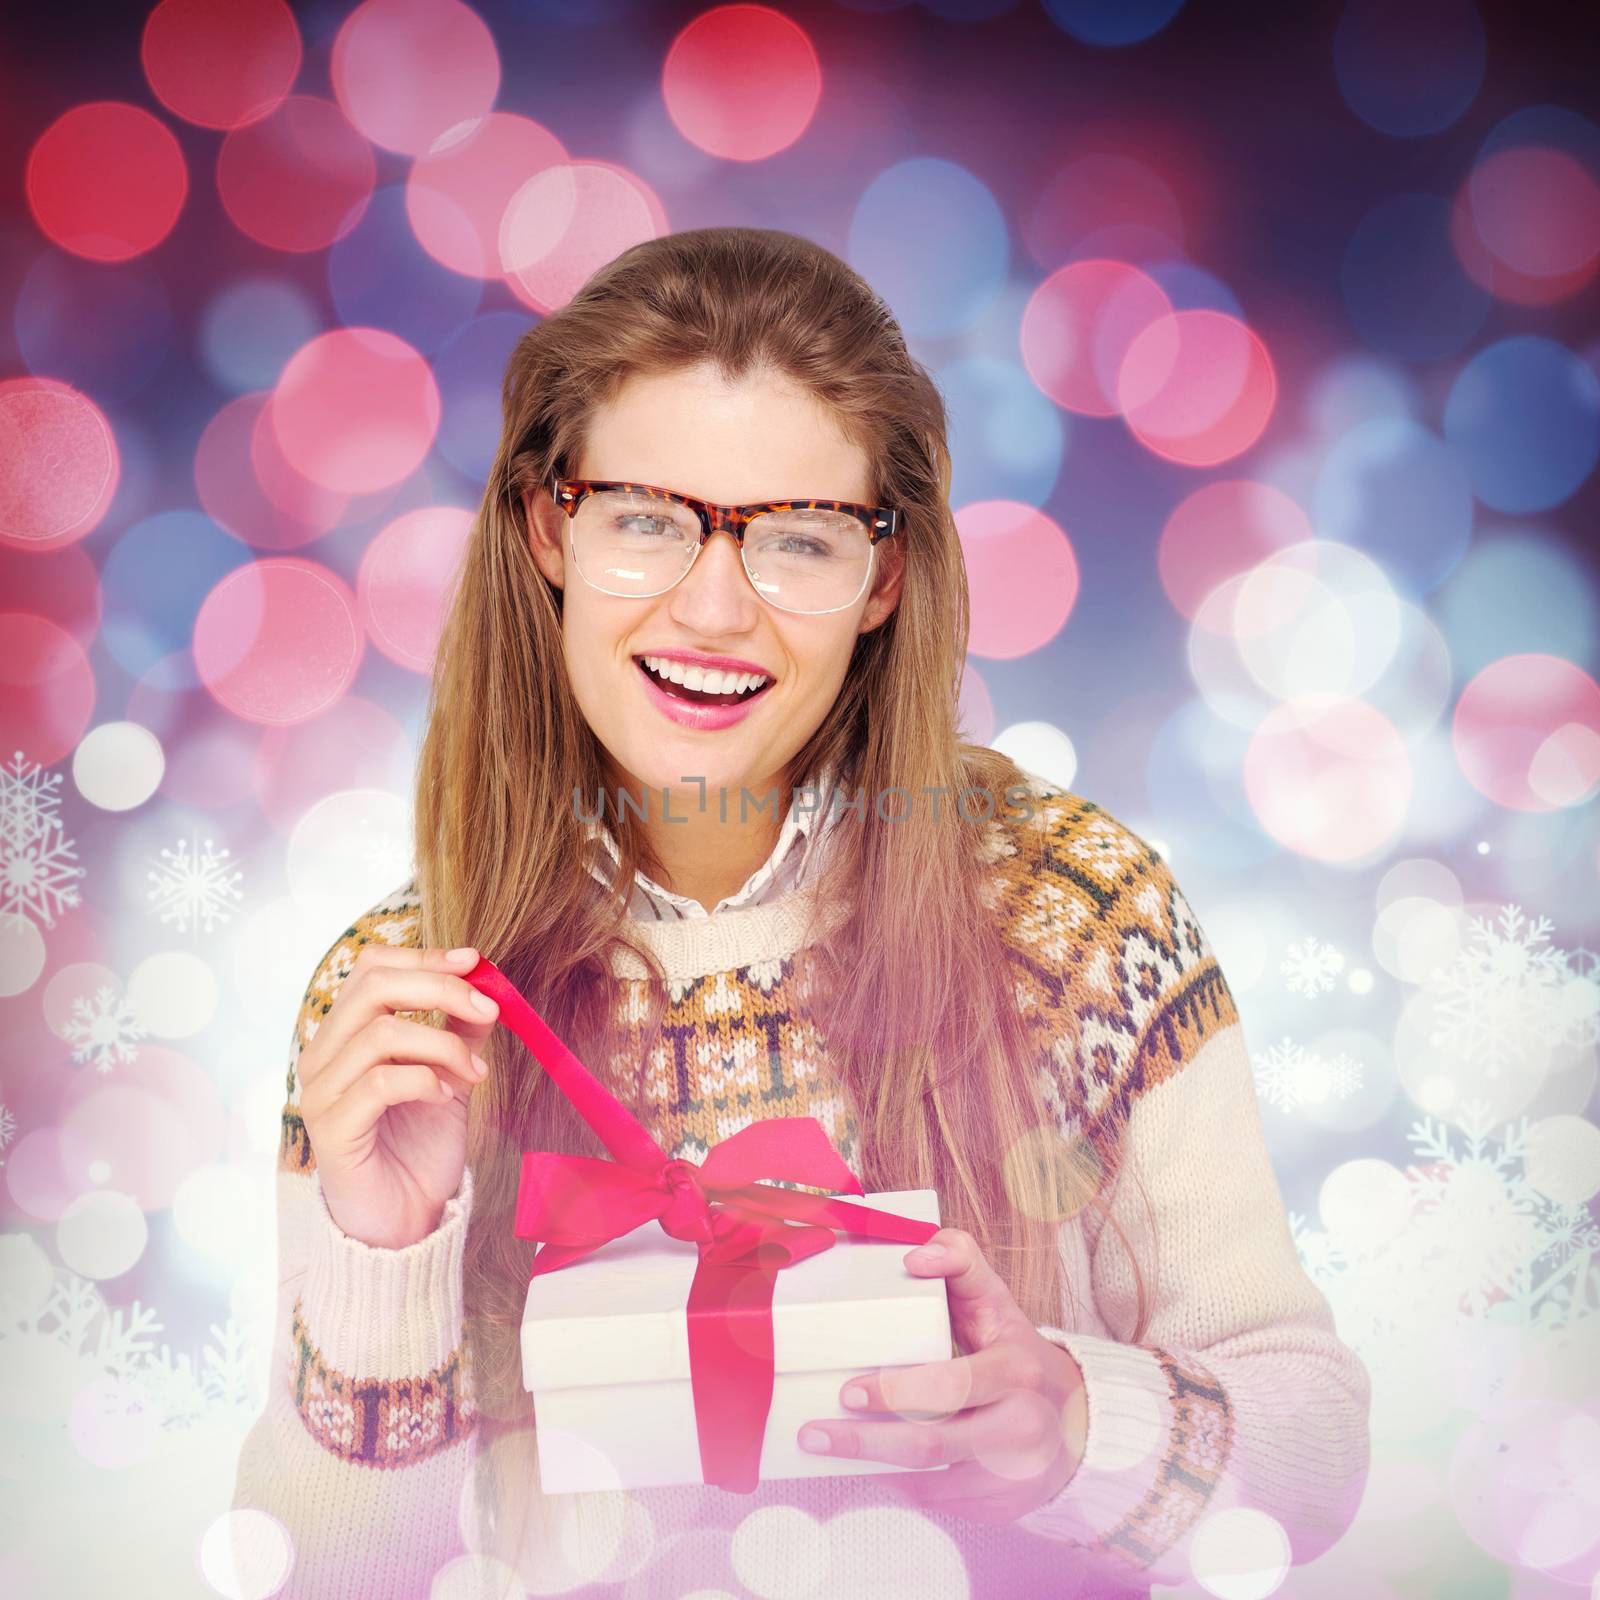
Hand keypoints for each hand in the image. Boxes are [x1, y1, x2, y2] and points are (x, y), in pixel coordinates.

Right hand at [296, 945, 499, 1249]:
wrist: (405, 1218)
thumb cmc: (419, 1146)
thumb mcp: (451, 1076)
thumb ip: (460, 1030)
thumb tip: (485, 983)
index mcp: (345, 1034)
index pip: (372, 968)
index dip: (424, 956)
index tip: (474, 961)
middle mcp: (322, 1056)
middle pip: (373, 987)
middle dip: (440, 988)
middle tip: (489, 1010)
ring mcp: (320, 1092)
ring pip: (381, 1033)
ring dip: (443, 1045)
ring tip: (474, 1075)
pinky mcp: (332, 1130)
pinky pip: (380, 1083)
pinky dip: (424, 1081)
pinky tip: (445, 1099)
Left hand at [796, 1226, 1088, 1523]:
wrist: (1072, 1421)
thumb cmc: (1014, 1350)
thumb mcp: (995, 1299)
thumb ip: (959, 1261)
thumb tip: (914, 1256)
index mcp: (1016, 1369)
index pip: (951, 1385)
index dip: (895, 1391)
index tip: (848, 1390)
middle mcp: (1020, 1427)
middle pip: (931, 1444)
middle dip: (865, 1441)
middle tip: (815, 1431)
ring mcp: (1010, 1475)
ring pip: (927, 1482)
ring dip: (868, 1466)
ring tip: (822, 1448)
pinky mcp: (999, 1507)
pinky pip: (935, 1501)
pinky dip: (895, 1483)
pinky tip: (866, 1466)